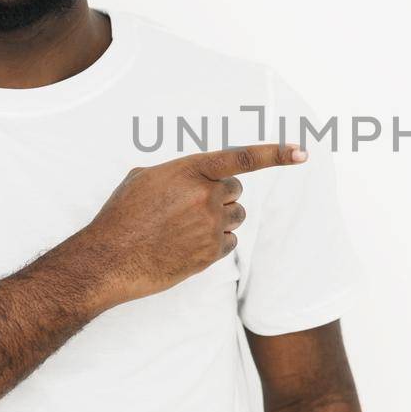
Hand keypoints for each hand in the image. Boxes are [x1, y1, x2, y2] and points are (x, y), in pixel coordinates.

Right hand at [66, 142, 307, 307]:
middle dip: (220, 198)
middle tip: (190, 208)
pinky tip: (186, 246)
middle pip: (236, 193)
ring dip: (219, 221)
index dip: (276, 154)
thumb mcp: (144, 178)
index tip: (302, 152)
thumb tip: (192, 177)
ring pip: (235, 218)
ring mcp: (210, 226)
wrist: (109, 259)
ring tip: (185, 229)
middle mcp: (205, 196)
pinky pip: (229, 243)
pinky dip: (214, 244)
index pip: (242, 159)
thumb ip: (177, 172)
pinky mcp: (211, 254)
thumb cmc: (121, 216)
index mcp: (190, 171)